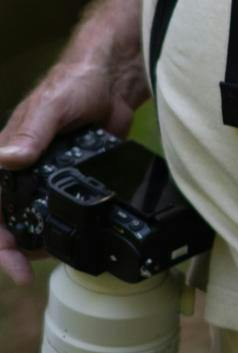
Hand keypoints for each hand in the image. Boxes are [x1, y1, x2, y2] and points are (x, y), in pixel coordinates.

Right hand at [1, 0, 150, 286]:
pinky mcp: (71, 177)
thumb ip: (31, 131)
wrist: (113, 80)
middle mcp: (21, 170)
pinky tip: (73, 241)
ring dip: (37, 242)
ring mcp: (45, 176)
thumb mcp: (51, 106)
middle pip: (6, 219)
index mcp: (7, 157)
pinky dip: (61, 226)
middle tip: (27, 272)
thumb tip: (10, 158)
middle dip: (12, 250)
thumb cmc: (74, 84)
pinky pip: (59, 208)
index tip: (9, 261)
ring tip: (53, 259)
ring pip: (32, 218)